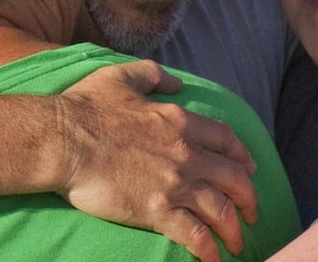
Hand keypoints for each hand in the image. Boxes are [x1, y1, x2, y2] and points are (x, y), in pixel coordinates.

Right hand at [56, 59, 257, 261]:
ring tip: (238, 243)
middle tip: (254, 211)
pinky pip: (194, 234)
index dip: (242, 155)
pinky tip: (212, 259)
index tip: (250, 168)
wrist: (63, 140)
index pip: (226, 139)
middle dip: (250, 197)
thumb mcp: (123, 76)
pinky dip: (208, 248)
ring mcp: (174, 184)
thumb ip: (154, 75)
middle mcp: (186, 153)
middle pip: (233, 178)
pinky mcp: (156, 211)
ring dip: (234, 228)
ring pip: (221, 209)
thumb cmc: (87, 107)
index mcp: (180, 121)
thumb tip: (176, 83)